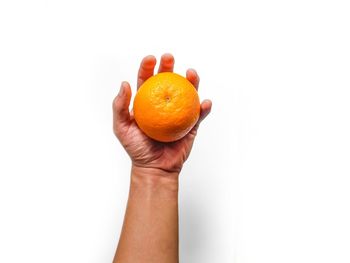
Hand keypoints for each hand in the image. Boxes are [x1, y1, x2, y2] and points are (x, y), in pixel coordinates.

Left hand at [113, 54, 211, 173]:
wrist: (154, 168)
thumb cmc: (136, 148)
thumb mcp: (121, 128)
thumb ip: (119, 106)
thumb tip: (125, 83)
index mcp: (147, 102)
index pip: (147, 80)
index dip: (148, 67)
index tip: (151, 59)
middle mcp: (164, 104)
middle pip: (168, 81)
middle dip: (169, 67)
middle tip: (169, 58)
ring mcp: (179, 113)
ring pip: (187, 93)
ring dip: (191, 81)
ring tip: (191, 73)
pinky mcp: (191, 124)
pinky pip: (200, 114)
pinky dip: (204, 108)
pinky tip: (204, 102)